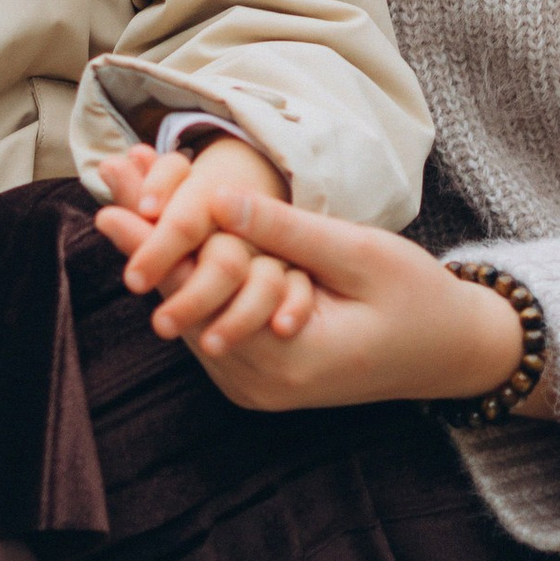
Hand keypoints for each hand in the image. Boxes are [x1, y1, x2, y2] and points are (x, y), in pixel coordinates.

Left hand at [94, 169, 539, 419]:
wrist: (452, 353)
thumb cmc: (416, 299)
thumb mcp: (357, 254)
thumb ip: (284, 231)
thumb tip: (215, 197)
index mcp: (283, 360)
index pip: (196, 296)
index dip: (150, 241)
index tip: (112, 195)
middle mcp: (260, 383)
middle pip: (180, 304)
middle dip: (143, 236)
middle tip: (107, 175)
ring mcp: (259, 385)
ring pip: (191, 313)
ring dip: (160, 252)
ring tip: (122, 191)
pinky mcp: (263, 373)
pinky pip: (213, 320)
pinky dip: (190, 275)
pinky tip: (167, 230)